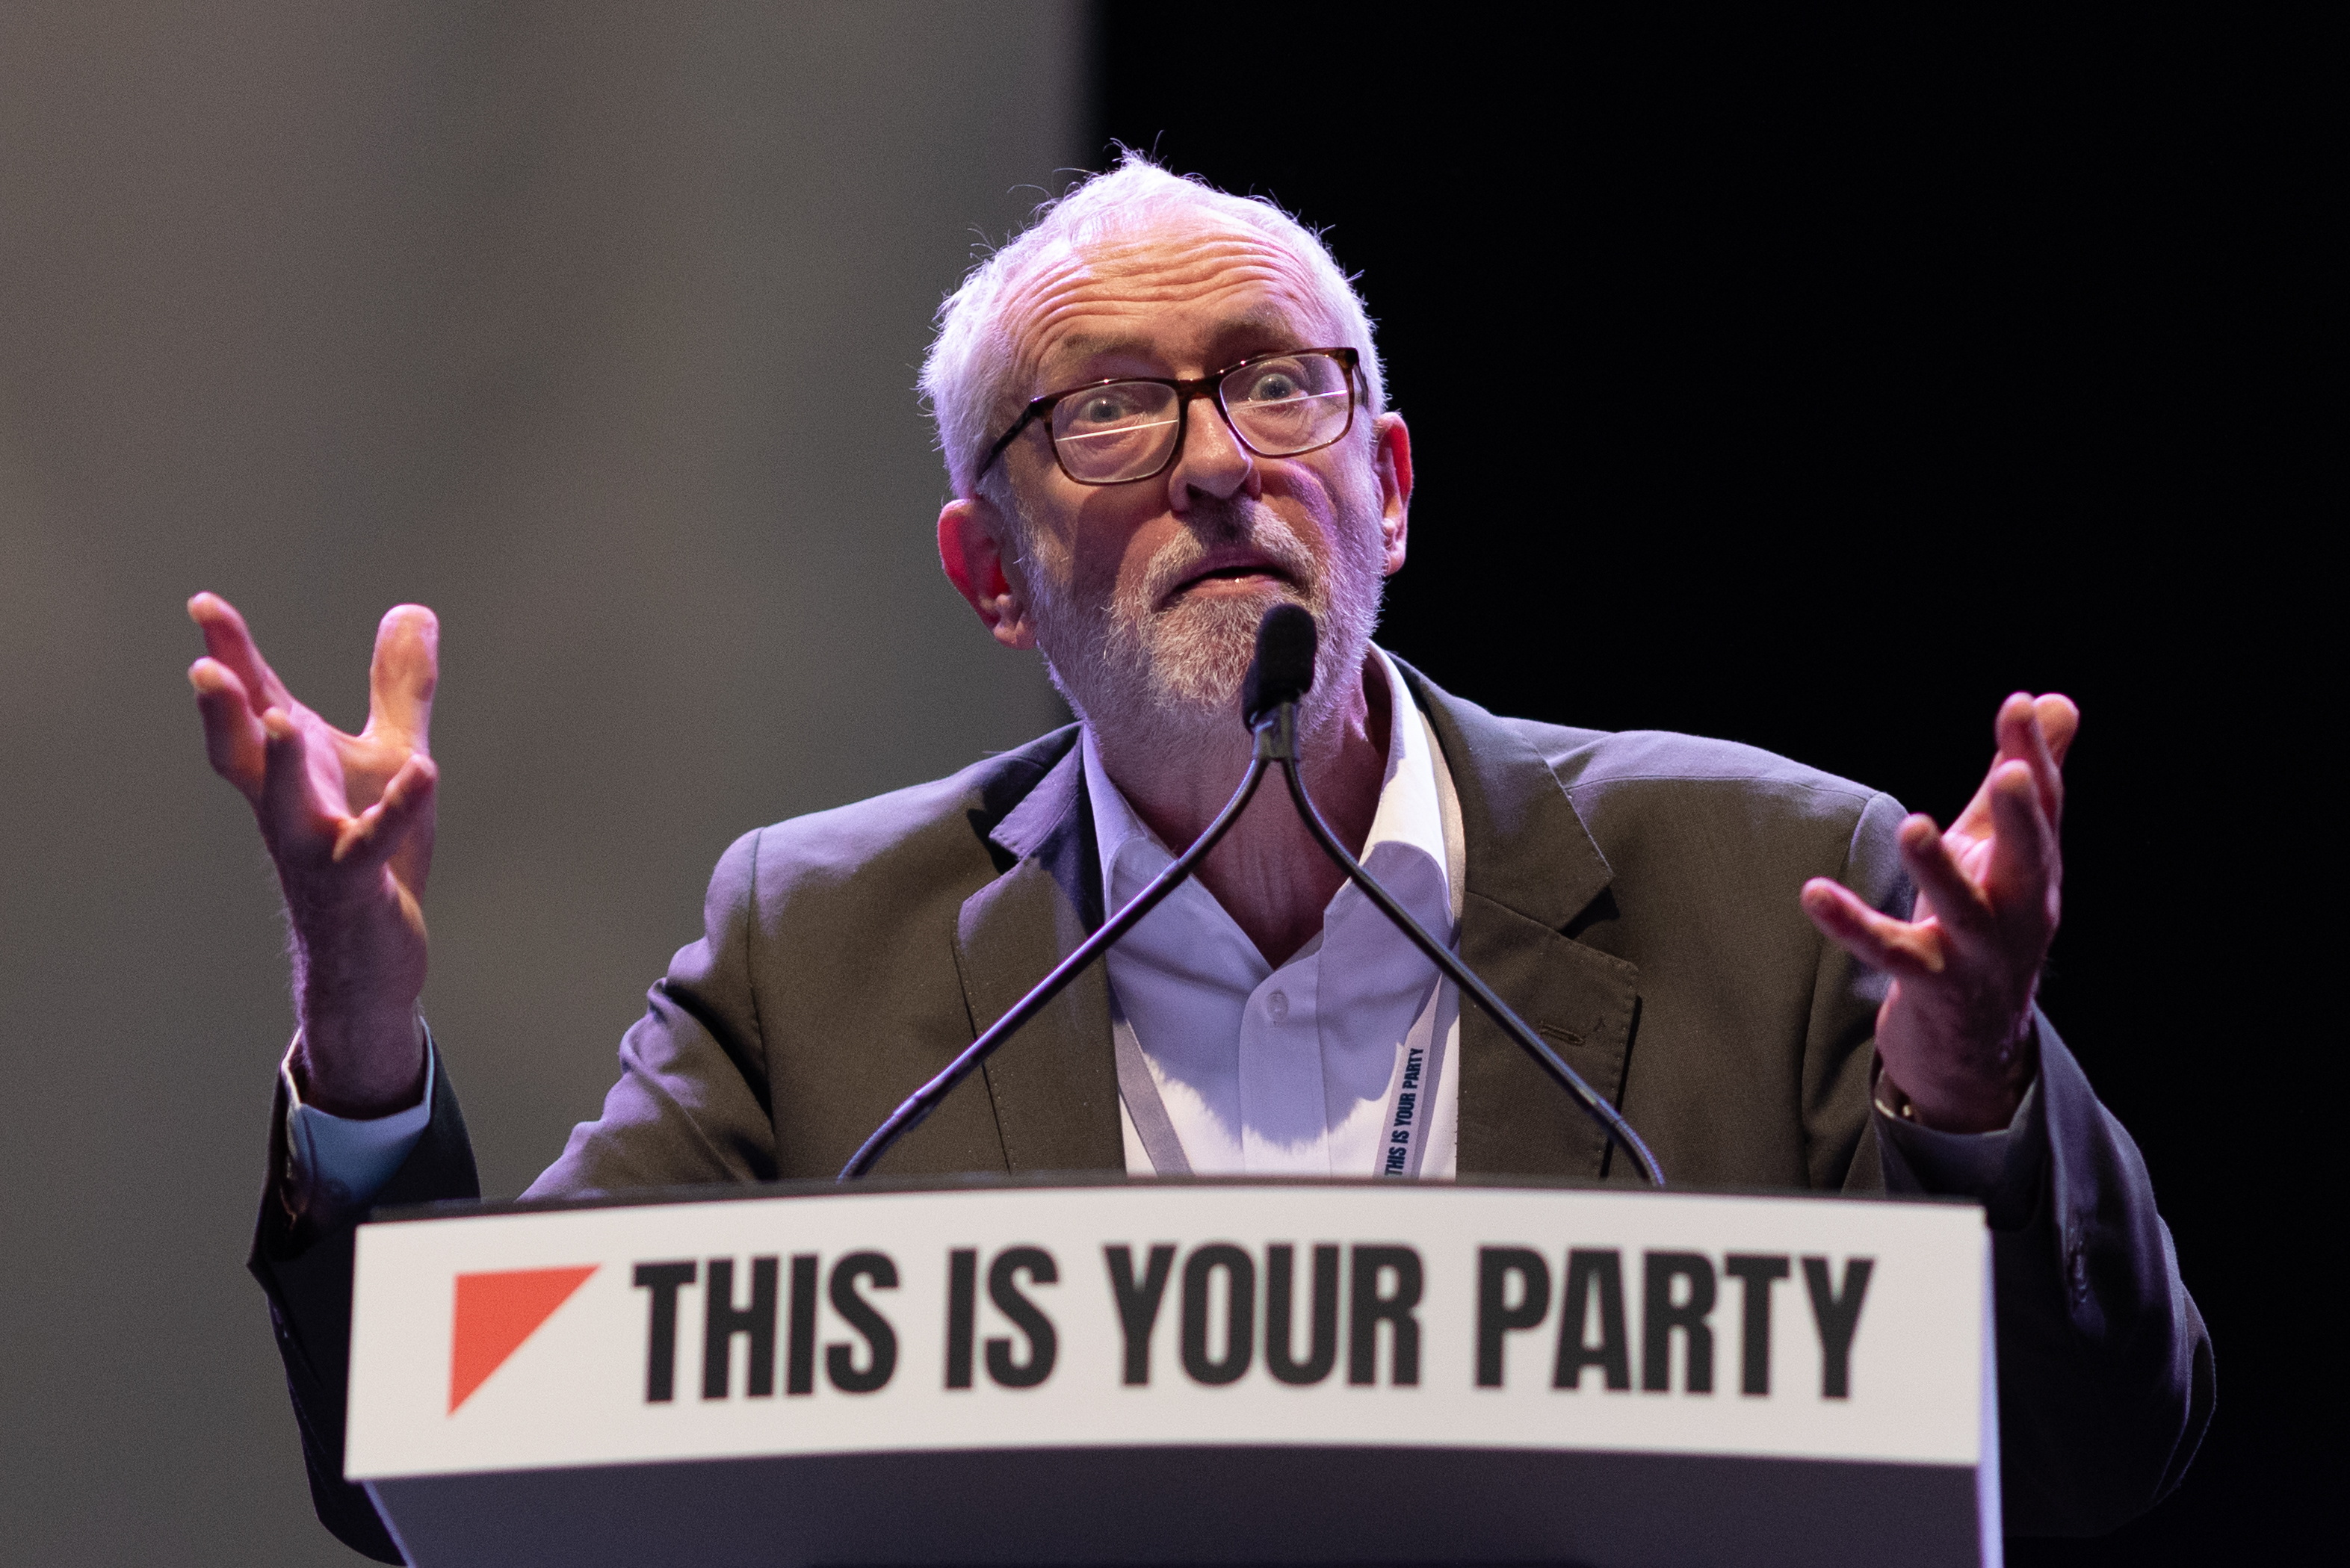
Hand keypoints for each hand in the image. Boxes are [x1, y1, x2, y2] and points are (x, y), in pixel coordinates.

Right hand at [188, 593, 438, 1116]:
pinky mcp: (355, 889)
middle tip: (202, 667)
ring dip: (282, 767)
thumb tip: (412, 610)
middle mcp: (290, 808)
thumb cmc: (370, 853)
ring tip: (283, 720)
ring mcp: (315, 851)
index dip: (230, 655)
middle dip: (223, 712)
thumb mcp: (391, 755)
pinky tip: (423, 772)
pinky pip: (370, 848)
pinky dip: (394, 811)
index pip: (254, 703)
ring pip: (286, 809)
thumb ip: (399, 688)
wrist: (371, 956)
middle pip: (244, 755)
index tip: (204, 603)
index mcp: (293, 769)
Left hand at [1801, 693, 2077, 1132]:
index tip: (2017, 703)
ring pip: (1962, 909)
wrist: (1978, 1044)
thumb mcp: (2005, 851)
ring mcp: (1976, 954)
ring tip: (1913, 825)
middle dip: (2021, 817)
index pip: (2042, 808)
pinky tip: (1812, 892)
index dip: (2033, 755)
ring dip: (1939, 869)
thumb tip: (2054, 700)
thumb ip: (2024, 780)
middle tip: (2011, 771)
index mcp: (2035, 873)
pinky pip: (1889, 954)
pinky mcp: (1930, 987)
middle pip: (2028, 860)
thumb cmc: (1988, 925)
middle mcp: (2017, 913)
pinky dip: (1852, 925)